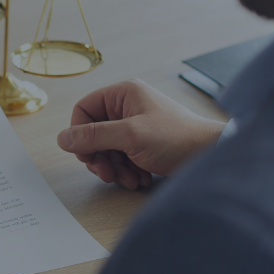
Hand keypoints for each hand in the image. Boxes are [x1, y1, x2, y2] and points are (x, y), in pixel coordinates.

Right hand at [57, 79, 226, 189]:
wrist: (210, 156)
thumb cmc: (177, 139)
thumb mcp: (130, 136)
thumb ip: (93, 136)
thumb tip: (62, 139)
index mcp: (123, 94)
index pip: (84, 110)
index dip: (80, 135)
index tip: (87, 156)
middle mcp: (128, 107)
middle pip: (93, 134)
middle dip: (100, 158)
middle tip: (108, 174)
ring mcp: (136, 126)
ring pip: (107, 150)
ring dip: (115, 169)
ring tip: (131, 180)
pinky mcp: (143, 144)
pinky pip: (122, 158)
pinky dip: (127, 171)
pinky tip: (140, 179)